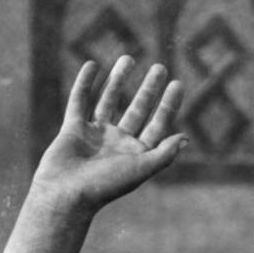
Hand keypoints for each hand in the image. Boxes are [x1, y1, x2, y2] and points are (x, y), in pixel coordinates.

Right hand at [32, 59, 184, 208]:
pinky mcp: (73, 129)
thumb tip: (186, 137)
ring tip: (129, 58)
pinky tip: (93, 65)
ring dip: (119, 80)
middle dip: (148, 89)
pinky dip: (85, 83)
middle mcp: (119, 142)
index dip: (169, 104)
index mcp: (138, 153)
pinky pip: (80, 101)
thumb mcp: (141, 169)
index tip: (178, 84)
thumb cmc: (106, 186)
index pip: (159, 123)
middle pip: (138, 109)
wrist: (67, 195)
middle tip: (160, 67)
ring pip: (109, 101)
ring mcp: (96, 134)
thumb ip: (164, 153)